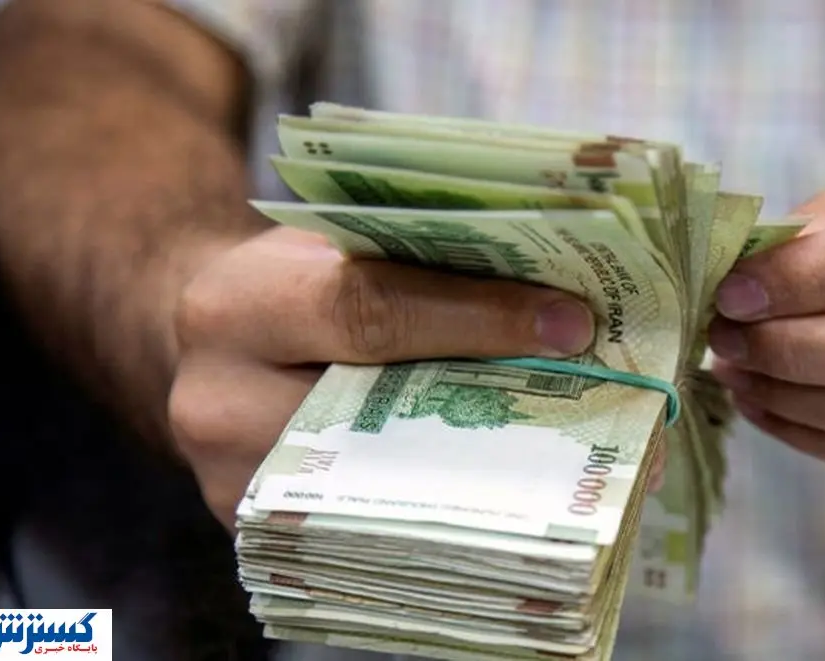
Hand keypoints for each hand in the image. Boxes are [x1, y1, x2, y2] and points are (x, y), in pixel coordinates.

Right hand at [168, 226, 614, 528]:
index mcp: (240, 308)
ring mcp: (237, 485)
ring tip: (587, 458)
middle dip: (506, 410)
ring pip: (390, 489)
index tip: (572, 326)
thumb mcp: (338, 246)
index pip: (370, 311)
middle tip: (608, 407)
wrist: (215, 342)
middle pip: (386, 417)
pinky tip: (524, 490)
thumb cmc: (293, 281)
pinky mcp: (269, 534)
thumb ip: (422, 266)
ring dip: (498, 473)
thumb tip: (560, 303)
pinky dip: (456, 506)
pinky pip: (374, 524)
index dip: (478, 319)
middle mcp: (220, 406)